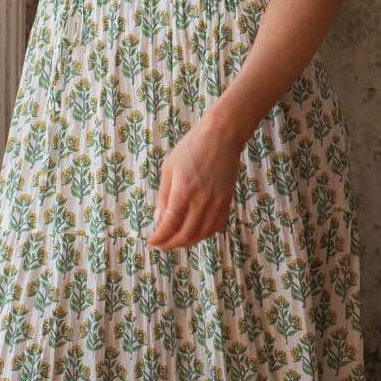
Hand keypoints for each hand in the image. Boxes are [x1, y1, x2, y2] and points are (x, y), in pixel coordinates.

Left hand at [145, 110, 245, 250]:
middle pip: (185, 234)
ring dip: (187, 242)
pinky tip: (195, 233)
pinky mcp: (227, 201)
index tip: (152, 241)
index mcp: (183, 191)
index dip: (160, 238)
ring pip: (202, 234)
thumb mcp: (169, 168)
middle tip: (161, 244)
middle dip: (171, 244)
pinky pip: (216, 226)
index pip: (169, 225)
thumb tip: (159, 220)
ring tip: (176, 241)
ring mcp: (217, 202)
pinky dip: (204, 234)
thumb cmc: (192, 147)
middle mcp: (201, 201)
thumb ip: (164, 196)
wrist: (222, 136)